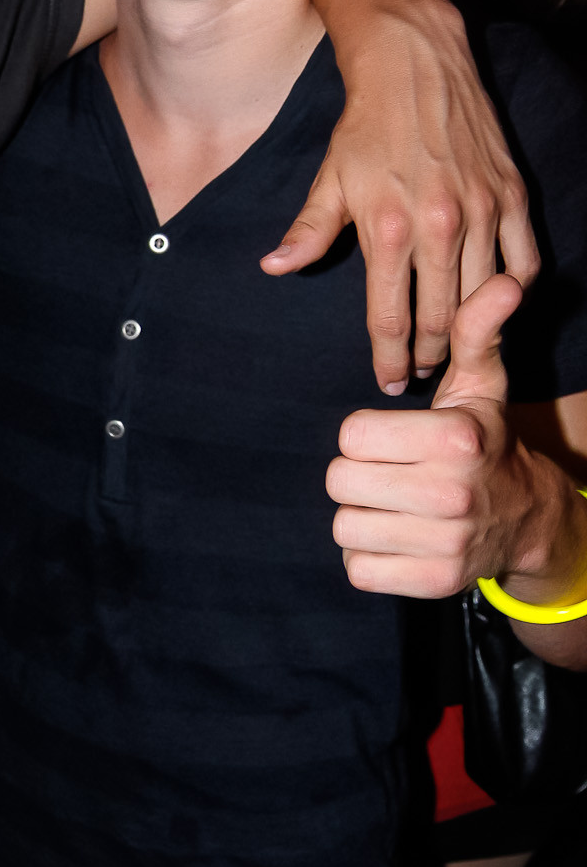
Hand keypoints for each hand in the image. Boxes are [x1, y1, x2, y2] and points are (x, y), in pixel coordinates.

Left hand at [265, 2, 537, 395]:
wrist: (415, 65)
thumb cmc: (366, 125)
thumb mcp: (330, 180)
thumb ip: (308, 231)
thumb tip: (274, 268)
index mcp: (388, 230)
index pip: (390, 318)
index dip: (389, 359)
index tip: (389, 383)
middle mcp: (440, 226)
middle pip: (439, 319)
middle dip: (429, 356)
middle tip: (423, 374)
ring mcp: (481, 211)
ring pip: (482, 298)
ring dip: (468, 332)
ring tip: (454, 350)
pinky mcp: (511, 194)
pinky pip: (522, 261)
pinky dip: (511, 290)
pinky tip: (494, 304)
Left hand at [327, 273, 543, 598]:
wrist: (525, 518)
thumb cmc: (484, 441)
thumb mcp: (481, 384)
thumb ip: (476, 332)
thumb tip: (502, 283)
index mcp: (455, 439)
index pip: (351, 436)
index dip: (365, 437)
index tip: (394, 440)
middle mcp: (452, 493)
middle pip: (339, 481)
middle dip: (357, 475)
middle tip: (390, 474)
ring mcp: (445, 543)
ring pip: (344, 526)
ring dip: (360, 516)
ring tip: (394, 506)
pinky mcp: (433, 582)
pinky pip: (358, 569)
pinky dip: (369, 557)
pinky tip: (397, 539)